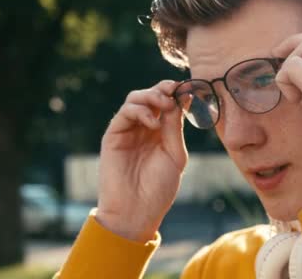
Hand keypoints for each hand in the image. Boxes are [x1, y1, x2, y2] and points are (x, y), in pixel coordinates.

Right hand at [96, 80, 186, 241]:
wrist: (137, 212)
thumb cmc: (158, 189)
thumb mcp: (175, 155)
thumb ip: (174, 128)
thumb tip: (179, 100)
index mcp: (160, 132)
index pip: (166, 103)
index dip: (175, 93)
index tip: (188, 88)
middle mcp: (143, 128)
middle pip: (150, 95)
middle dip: (163, 89)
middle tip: (174, 91)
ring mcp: (127, 131)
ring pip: (135, 99)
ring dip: (151, 96)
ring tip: (164, 105)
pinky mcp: (113, 136)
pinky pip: (124, 113)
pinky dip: (140, 111)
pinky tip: (153, 123)